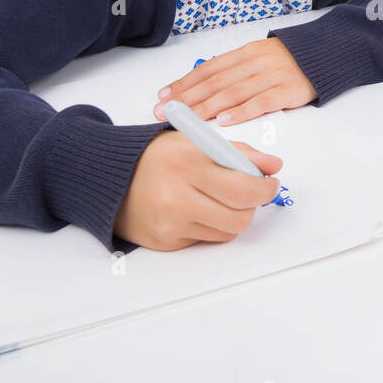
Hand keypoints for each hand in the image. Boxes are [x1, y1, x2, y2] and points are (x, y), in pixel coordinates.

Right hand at [114, 133, 282, 250]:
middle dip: (252, 206)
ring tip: (214, 198)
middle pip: (240, 216)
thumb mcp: (197, 141)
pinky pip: (206, 240)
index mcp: (186, 162)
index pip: (243, 187)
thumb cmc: (157, 156)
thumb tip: (275, 166)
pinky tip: (193, 209)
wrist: (108, 177)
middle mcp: (176, 195)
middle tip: (248, 193)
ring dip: (231, 217)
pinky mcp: (165, 242)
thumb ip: (239, 152)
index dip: (265, 189)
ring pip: (227, 232)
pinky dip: (209, 226)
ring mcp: (169, 222)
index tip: (270, 183)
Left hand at [153, 37, 316, 125]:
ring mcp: (272, 75)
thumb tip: (201, 86)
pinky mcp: (288, 90)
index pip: (208, 69)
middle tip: (167, 112)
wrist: (327, 53)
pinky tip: (224, 120)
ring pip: (233, 92)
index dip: (184, 83)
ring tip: (188, 119)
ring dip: (207, 107)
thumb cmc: (290, 61)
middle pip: (215, 82)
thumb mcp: (259, 57)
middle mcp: (255, 62)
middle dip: (188, 99)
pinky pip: (260, 102)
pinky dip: (241, 112)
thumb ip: (235, 70)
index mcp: (245, 52)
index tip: (165, 97)